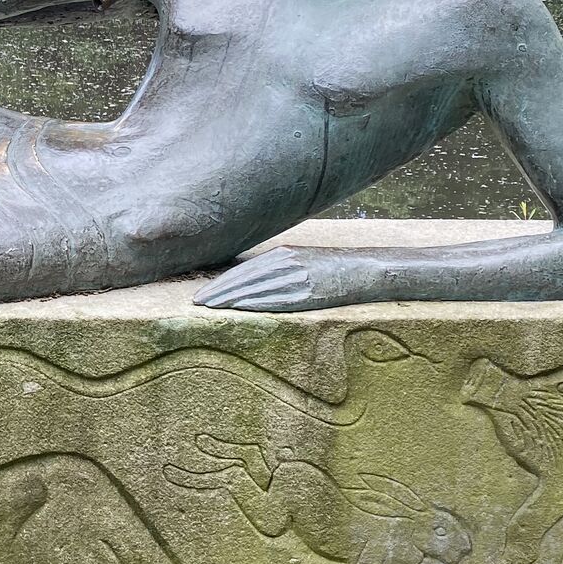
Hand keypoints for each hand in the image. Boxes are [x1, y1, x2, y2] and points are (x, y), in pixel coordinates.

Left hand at [193, 245, 374, 311]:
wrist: (365, 269)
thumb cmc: (330, 268)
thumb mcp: (300, 260)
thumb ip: (276, 268)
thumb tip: (249, 283)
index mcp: (283, 254)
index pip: (243, 270)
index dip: (220, 283)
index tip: (201, 294)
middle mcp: (287, 263)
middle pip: (245, 279)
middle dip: (218, 292)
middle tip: (197, 303)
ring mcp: (298, 277)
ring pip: (256, 289)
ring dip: (230, 299)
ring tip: (210, 309)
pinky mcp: (309, 292)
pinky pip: (277, 298)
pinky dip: (255, 303)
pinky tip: (240, 308)